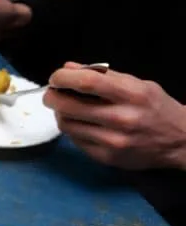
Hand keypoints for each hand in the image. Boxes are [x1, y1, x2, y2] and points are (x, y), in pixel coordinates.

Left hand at [44, 63, 185, 170]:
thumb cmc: (155, 108)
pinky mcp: (106, 157)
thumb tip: (68, 68)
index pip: (87, 82)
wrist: (179, 141)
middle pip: (69, 106)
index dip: (64, 78)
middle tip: (51, 93)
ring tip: (66, 108)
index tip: (56, 77)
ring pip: (67, 125)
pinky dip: (73, 129)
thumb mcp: (137, 84)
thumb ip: (103, 76)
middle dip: (52, 97)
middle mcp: (121, 119)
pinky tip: (81, 124)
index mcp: (131, 94)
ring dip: (60, 114)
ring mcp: (113, 141)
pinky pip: (75, 140)